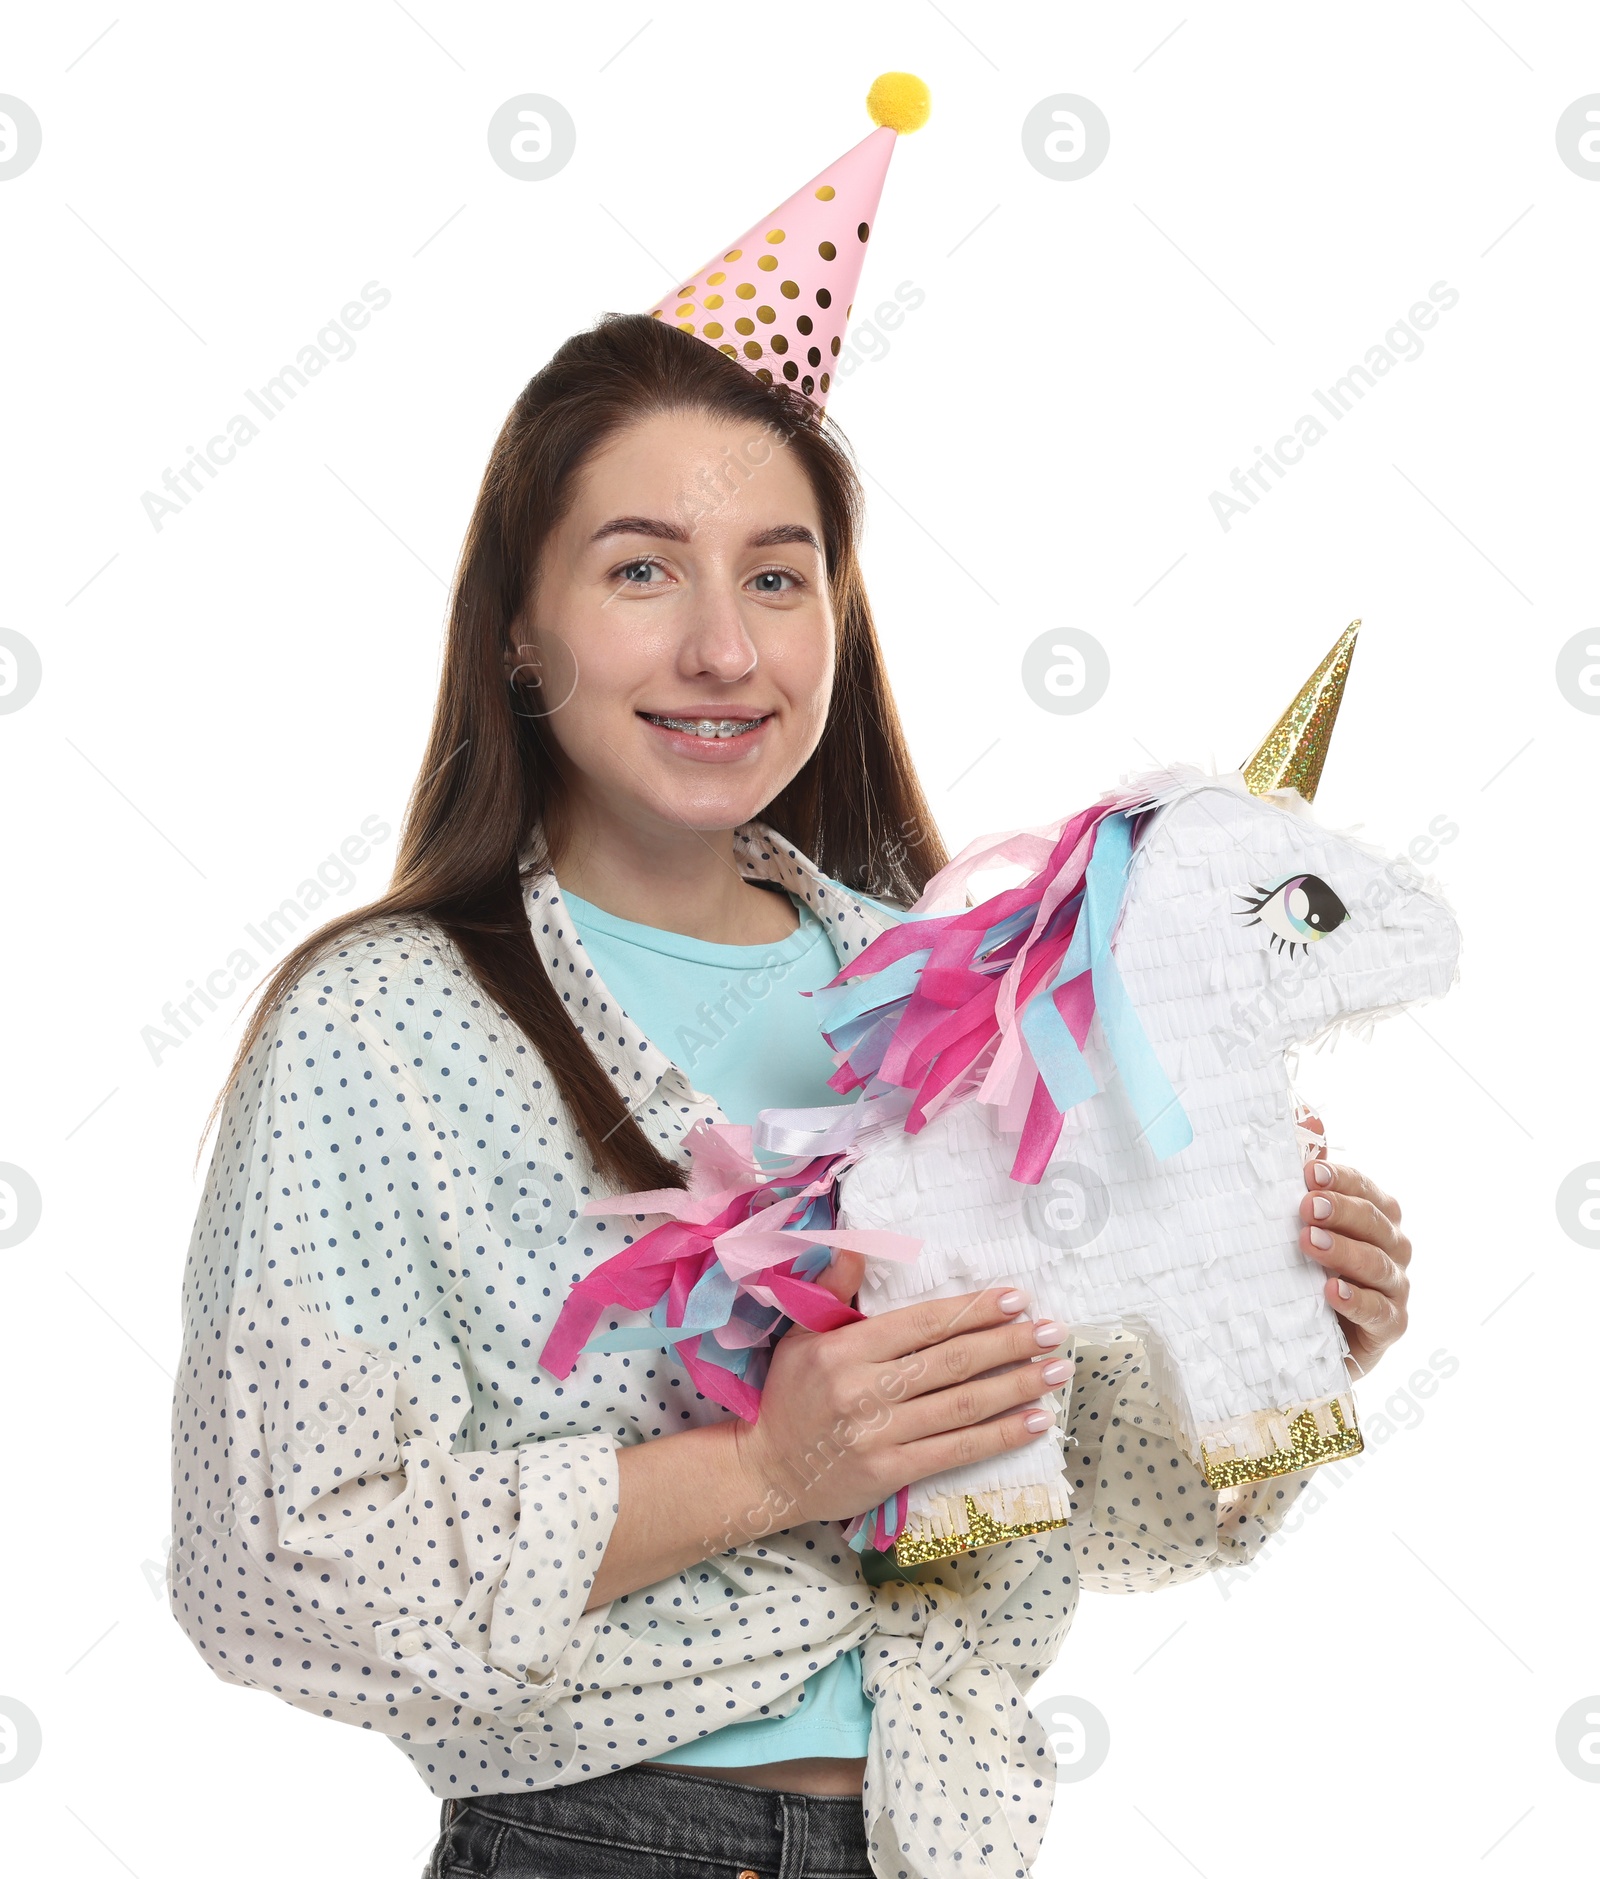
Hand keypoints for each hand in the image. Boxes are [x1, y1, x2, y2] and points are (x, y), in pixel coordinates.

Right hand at [730, 1278, 1072, 1531]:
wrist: (765, 1472)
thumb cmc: (788, 1397)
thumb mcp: (800, 1335)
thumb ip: (832, 1289)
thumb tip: (856, 1242)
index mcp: (845, 1349)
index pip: (923, 1323)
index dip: (974, 1309)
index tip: (1015, 1299)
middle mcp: (864, 1389)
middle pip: (952, 1361)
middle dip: (1009, 1343)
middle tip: (1053, 1330)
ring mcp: (878, 1434)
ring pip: (962, 1405)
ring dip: (1017, 1386)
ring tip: (1057, 1371)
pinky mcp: (890, 1473)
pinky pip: (956, 1450)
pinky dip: (1000, 1436)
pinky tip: (1034, 1422)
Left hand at [1298, 1111, 1411, 1379]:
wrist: (1308, 1337)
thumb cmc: (1307, 1268)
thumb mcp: (1302, 1220)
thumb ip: (1310, 1171)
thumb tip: (1307, 1114)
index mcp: (1374, 1215)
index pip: (1365, 1189)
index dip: (1340, 1178)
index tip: (1307, 1172)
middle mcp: (1391, 1247)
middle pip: (1375, 1221)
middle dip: (1341, 1210)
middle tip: (1305, 1207)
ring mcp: (1394, 1287)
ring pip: (1379, 1264)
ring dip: (1345, 1251)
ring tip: (1309, 1243)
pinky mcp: (1389, 1327)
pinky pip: (1381, 1313)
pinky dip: (1358, 1301)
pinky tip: (1331, 1292)